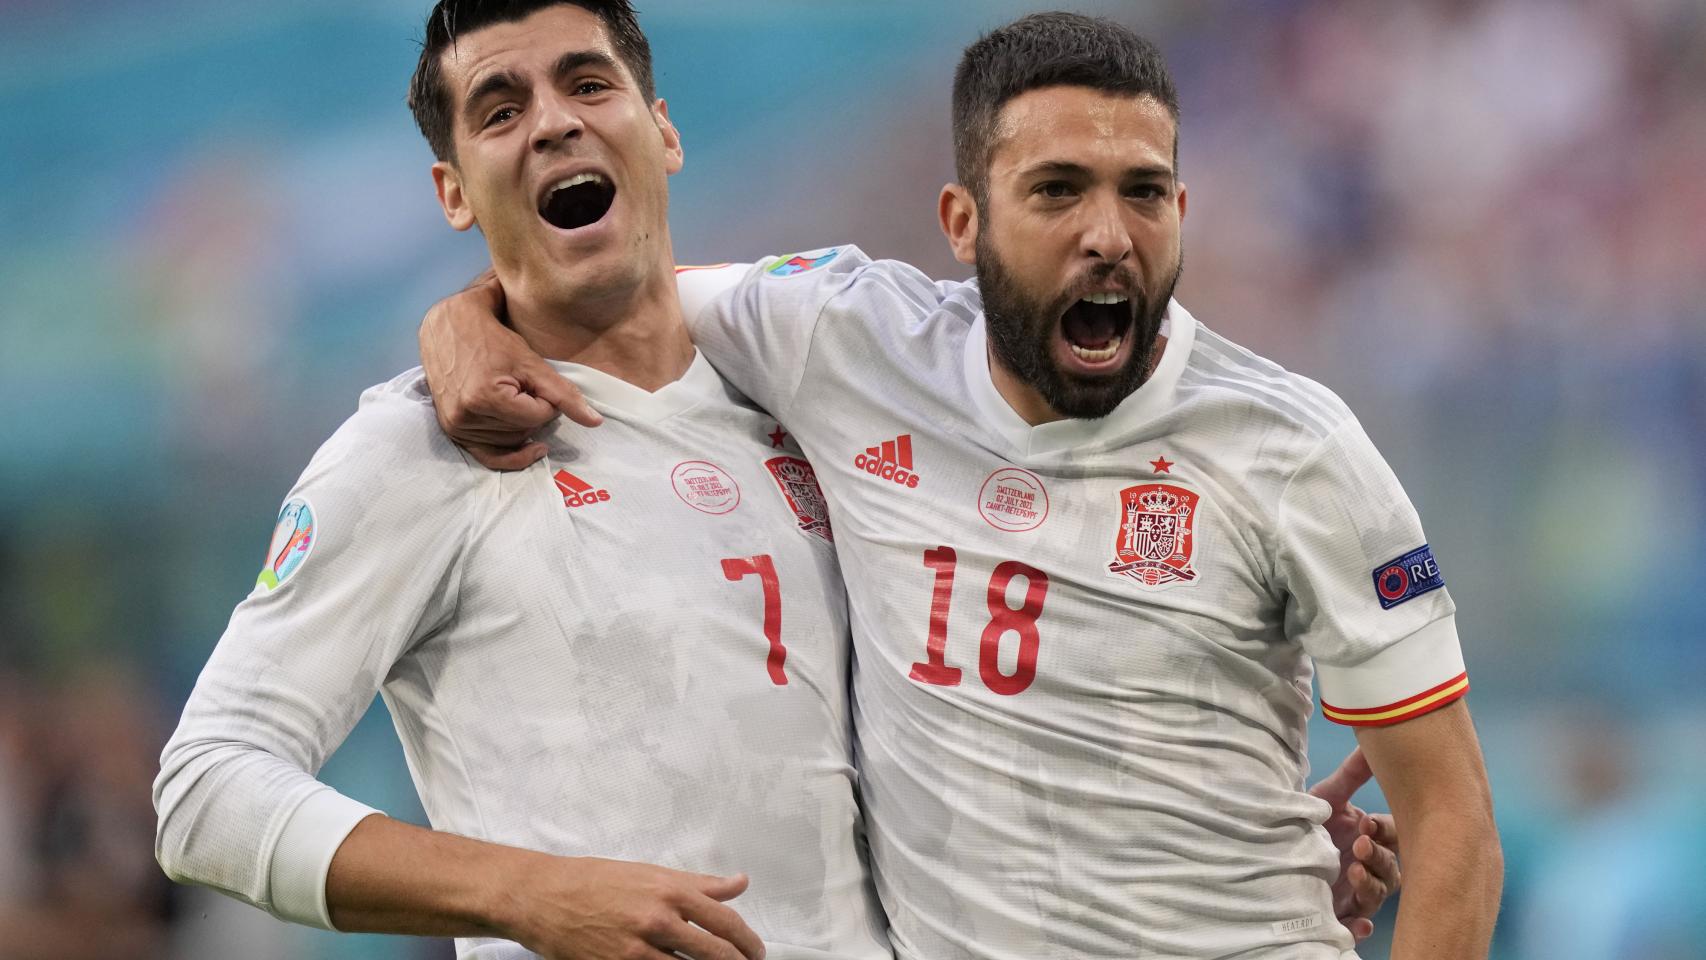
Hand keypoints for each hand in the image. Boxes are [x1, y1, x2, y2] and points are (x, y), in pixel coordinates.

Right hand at [418, 270, 601, 469]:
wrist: (449, 328)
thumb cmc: (492, 340)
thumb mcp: (532, 362)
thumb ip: (564, 394)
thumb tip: (595, 422)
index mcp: (484, 397)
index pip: (539, 416)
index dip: (545, 399)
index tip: (533, 379)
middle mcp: (466, 416)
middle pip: (525, 430)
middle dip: (532, 411)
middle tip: (520, 385)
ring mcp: (457, 426)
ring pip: (511, 442)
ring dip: (521, 424)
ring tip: (511, 396)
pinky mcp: (453, 431)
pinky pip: (488, 457)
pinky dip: (512, 457)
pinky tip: (533, 450)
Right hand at [500, 856, 765, 959]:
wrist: (544, 897)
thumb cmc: (595, 880)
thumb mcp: (650, 873)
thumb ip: (699, 884)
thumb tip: (739, 883)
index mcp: (669, 891)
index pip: (725, 922)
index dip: (748, 941)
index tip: (755, 952)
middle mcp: (658, 920)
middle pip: (714, 954)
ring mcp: (636, 950)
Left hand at [1309, 747, 1401, 942]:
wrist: (1271, 850)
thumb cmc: (1306, 823)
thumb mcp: (1326, 798)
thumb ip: (1351, 775)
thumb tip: (1372, 739)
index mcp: (1370, 837)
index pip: (1393, 836)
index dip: (1385, 830)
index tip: (1367, 821)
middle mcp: (1369, 865)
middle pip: (1392, 868)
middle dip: (1380, 857)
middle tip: (1361, 844)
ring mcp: (1356, 892)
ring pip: (1379, 895)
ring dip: (1371, 884)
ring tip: (1353, 872)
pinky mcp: (1339, 914)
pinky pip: (1356, 926)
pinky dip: (1360, 927)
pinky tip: (1360, 924)